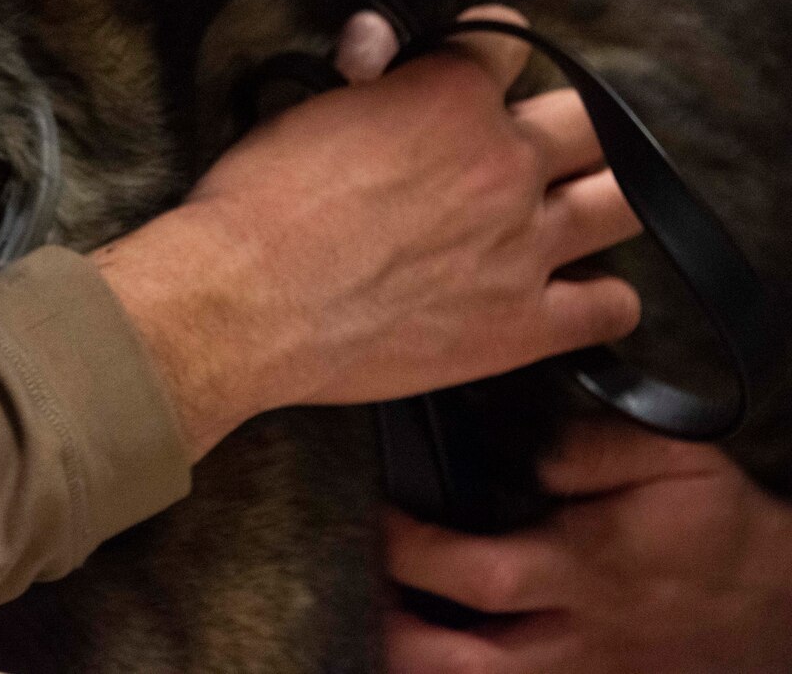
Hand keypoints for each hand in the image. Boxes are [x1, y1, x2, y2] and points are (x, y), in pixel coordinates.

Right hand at [95, 5, 642, 457]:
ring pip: (622, 203)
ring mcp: (524, 244)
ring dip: (602, 198)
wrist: (243, 301)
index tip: (479, 62)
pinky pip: (611, 305)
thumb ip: (366, 77)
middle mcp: (504, 162)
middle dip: (564, 126)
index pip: (507, 39)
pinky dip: (603, 297)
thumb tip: (377, 39)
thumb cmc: (259, 203)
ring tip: (572, 208)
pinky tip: (576, 291)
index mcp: (450, 96)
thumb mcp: (307, 112)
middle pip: (591, 122)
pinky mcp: (524, 324)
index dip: (490, 49)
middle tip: (529, 147)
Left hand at [386, 417, 791, 672]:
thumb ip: (595, 449)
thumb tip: (530, 453)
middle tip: (351, 588)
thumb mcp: (675, 462)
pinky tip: (420, 644)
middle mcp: (572, 634)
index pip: (482, 578)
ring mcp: (576, 671)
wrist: (774, 603)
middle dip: (396, 636)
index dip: (414, 554)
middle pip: (464, 663)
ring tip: (373, 619)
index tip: (377, 517)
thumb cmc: (713, 525)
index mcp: (585, 570)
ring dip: (416, 661)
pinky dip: (456, 669)